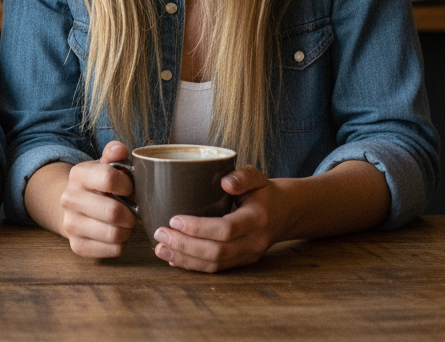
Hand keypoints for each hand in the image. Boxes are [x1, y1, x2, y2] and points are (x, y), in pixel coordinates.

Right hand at [59, 140, 136, 258]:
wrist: (72, 207)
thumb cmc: (97, 185)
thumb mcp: (103, 165)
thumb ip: (114, 155)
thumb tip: (120, 149)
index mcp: (78, 174)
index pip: (109, 178)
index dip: (128, 185)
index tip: (130, 189)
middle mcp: (69, 199)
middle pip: (113, 212)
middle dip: (131, 213)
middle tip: (131, 211)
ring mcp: (70, 224)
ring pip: (115, 234)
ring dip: (127, 230)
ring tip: (124, 222)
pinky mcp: (77, 246)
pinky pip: (113, 250)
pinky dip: (121, 243)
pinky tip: (115, 233)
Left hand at [151, 165, 286, 272]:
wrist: (284, 213)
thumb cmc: (264, 192)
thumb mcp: (258, 177)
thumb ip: (243, 176)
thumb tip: (225, 182)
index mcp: (257, 219)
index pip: (226, 229)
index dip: (198, 228)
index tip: (174, 219)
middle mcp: (253, 243)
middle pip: (217, 252)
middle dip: (185, 246)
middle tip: (159, 234)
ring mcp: (247, 256)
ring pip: (215, 264)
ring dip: (185, 259)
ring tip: (159, 249)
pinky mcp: (240, 262)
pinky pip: (216, 268)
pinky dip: (193, 265)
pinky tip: (173, 258)